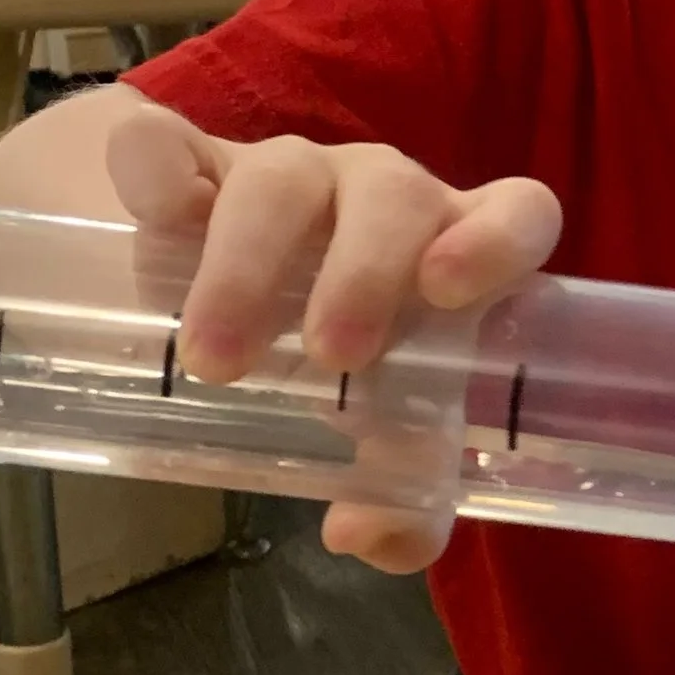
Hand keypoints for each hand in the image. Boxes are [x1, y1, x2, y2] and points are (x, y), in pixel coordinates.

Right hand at [106, 102, 561, 573]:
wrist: (222, 296)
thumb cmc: (337, 370)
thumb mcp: (377, 439)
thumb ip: (402, 501)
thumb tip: (361, 532)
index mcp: (452, 253)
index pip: (517, 212)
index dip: (497, 239)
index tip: (450, 289)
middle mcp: (382, 197)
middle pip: (393, 195)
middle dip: (363, 273)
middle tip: (330, 358)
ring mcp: (288, 171)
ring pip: (282, 177)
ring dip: (251, 260)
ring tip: (217, 358)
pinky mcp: (192, 163)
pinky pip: (171, 142)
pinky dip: (160, 170)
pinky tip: (158, 216)